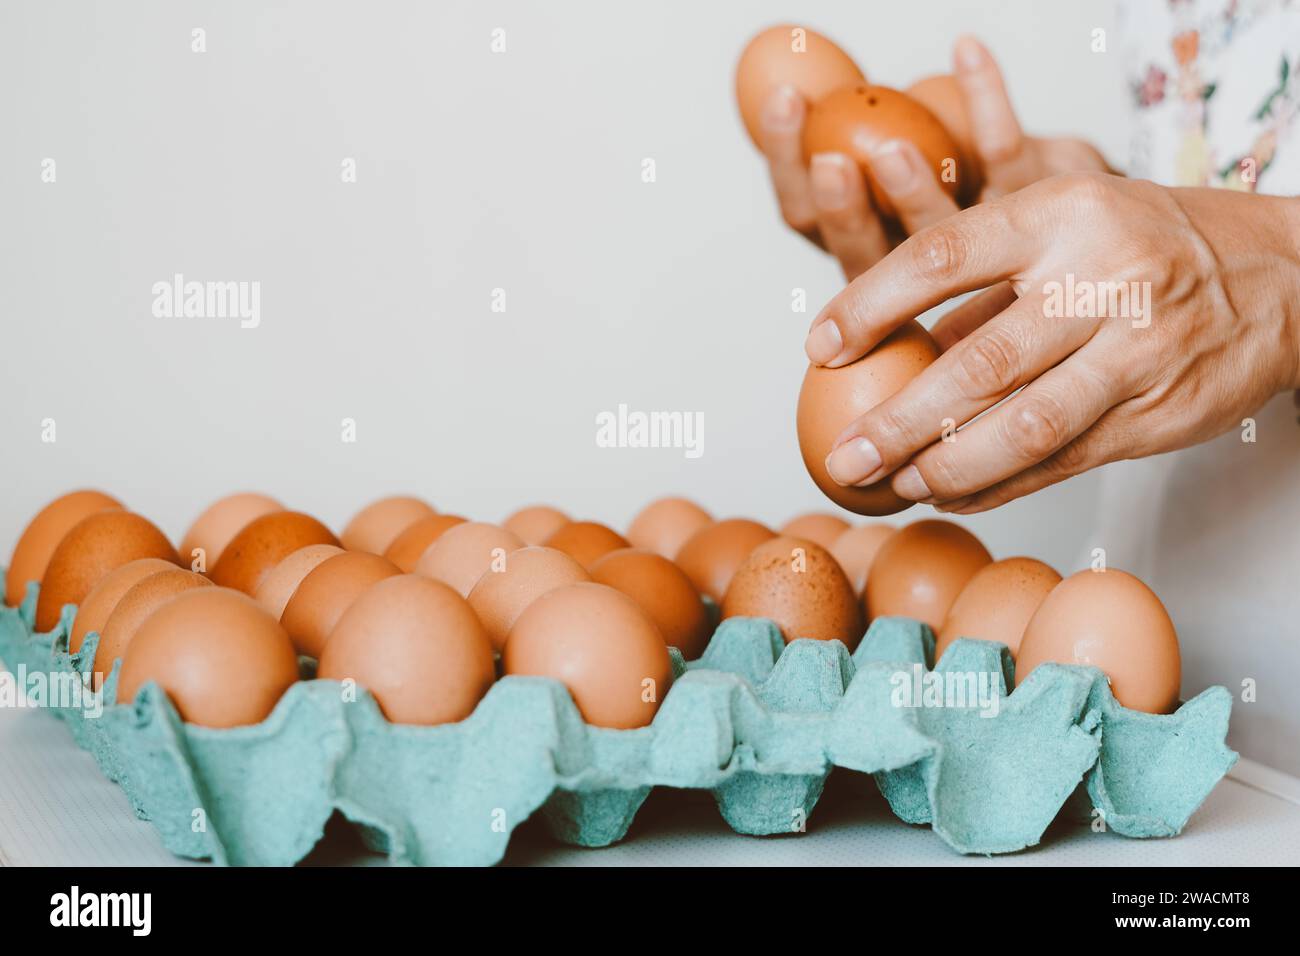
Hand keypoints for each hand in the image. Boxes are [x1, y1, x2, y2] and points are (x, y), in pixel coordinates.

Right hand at [757, 36, 1110, 279]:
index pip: (806, 218)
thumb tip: (791, 83)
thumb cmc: (955, 178)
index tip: (785, 99)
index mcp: (860, 249)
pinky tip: (967, 50)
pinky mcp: (1031, 213)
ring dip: (914, 190)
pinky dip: (987, 99)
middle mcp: (908, 269)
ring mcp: (972, 250)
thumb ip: (840, 143)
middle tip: (831, 165)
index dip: (787, 162)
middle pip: (863, 252)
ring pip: (937, 232)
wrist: (1055, 212)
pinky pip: (1004, 158)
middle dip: (843, 208)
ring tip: (895, 149)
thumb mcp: (882, 169)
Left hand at [808, 173, 1299, 512]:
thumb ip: (981, 286)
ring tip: (893, 485)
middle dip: (898, 421)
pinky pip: (1061, 461)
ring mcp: (1137, 351)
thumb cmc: (1143, 245)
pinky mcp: (1158, 413)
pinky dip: (997, 486)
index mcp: (1061, 213)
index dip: (871, 304)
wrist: (1279, 277)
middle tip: (844, 459)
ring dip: (946, 468)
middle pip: (979, 362)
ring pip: (1024, 426)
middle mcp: (1102, 279)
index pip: (943, 256)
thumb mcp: (1063, 226)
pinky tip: (950, 495)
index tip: (819, 349)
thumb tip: (882, 350)